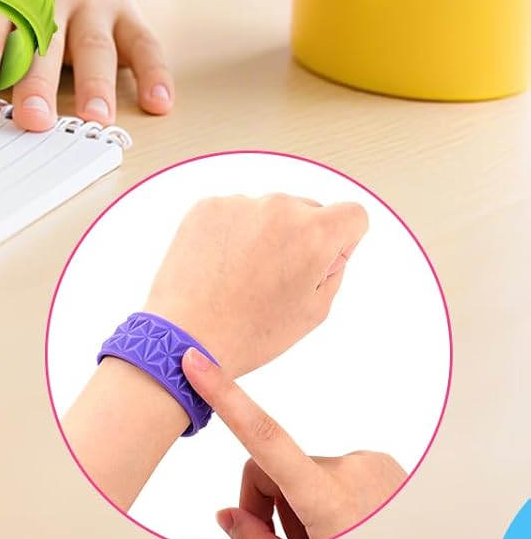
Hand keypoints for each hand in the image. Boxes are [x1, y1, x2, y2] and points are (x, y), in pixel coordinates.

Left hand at [0, 0, 171, 130]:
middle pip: (41, 39)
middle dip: (35, 81)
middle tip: (29, 121)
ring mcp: (93, 3)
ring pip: (96, 44)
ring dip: (97, 83)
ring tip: (95, 120)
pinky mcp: (129, 11)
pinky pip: (146, 42)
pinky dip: (156, 72)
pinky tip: (160, 105)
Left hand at [146, 194, 366, 375]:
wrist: (185, 334)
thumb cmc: (251, 331)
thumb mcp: (316, 309)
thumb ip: (333, 267)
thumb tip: (331, 244)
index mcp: (313, 234)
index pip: (353, 214)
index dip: (345, 240)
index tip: (324, 261)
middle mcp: (277, 208)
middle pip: (308, 210)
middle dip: (302, 237)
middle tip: (277, 278)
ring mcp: (238, 203)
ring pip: (268, 212)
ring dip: (265, 234)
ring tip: (244, 276)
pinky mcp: (206, 206)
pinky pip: (234, 213)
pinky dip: (233, 233)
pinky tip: (222, 266)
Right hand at [183, 349, 407, 538]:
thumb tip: (227, 517)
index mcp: (329, 501)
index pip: (263, 437)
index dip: (224, 397)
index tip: (195, 360)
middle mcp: (351, 472)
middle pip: (274, 470)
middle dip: (268, 506)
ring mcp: (372, 465)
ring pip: (305, 474)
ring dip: (302, 506)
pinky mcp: (386, 465)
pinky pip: (334, 473)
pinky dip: (330, 500)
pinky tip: (350, 532)